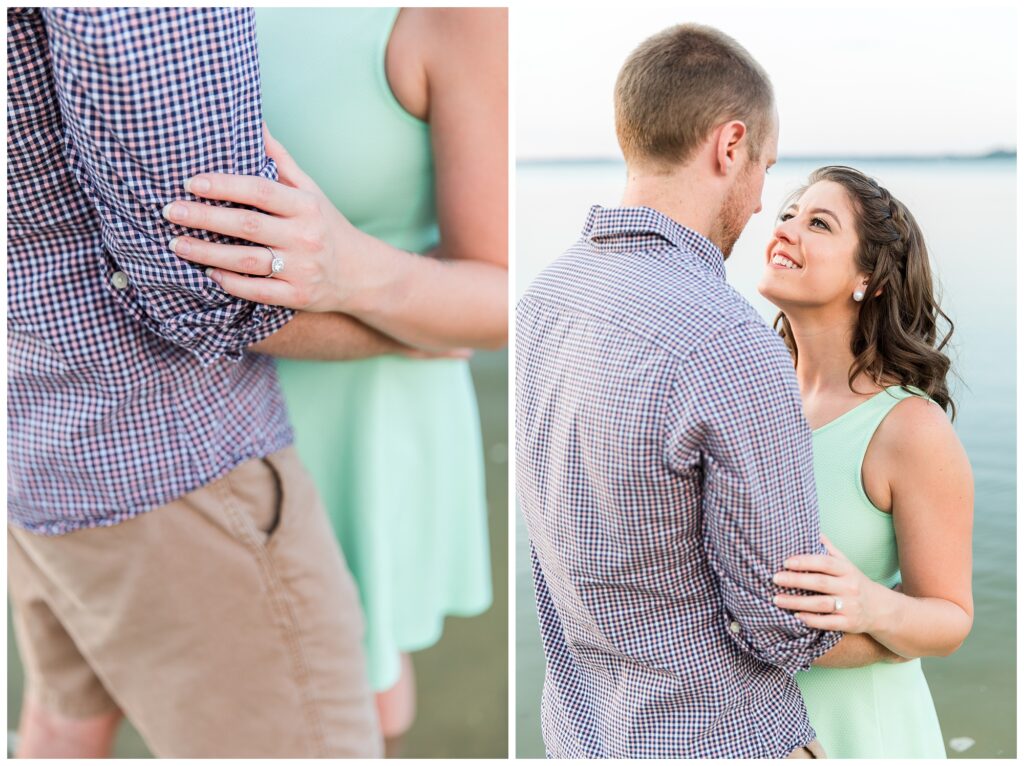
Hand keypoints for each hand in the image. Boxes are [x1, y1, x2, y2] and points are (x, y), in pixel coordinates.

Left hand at [162, 123, 363, 311]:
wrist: (362, 274)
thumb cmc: (326, 226)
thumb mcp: (310, 191)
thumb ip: (280, 160)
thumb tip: (253, 121)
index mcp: (306, 206)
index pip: (260, 190)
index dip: (224, 185)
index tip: (190, 182)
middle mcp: (305, 237)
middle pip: (246, 225)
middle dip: (204, 217)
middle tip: (169, 211)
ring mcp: (301, 269)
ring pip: (246, 260)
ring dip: (207, 252)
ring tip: (176, 244)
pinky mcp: (298, 296)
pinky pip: (257, 292)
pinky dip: (230, 283)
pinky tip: (208, 274)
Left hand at [772, 534, 887, 633]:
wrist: (880, 609)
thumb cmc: (854, 582)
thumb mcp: (846, 564)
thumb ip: (828, 549)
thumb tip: (811, 529)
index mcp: (846, 570)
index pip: (825, 563)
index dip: (805, 561)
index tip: (786, 562)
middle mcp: (849, 587)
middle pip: (820, 583)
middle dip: (796, 580)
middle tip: (774, 578)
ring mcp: (850, 606)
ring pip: (821, 604)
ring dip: (797, 602)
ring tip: (777, 599)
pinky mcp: (848, 623)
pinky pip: (828, 623)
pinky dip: (811, 620)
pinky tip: (796, 616)